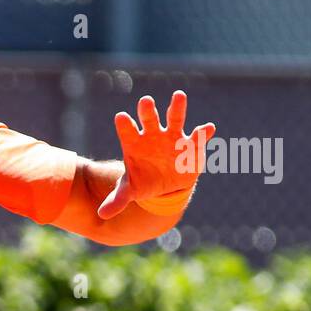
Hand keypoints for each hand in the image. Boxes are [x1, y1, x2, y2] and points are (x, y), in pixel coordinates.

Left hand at [98, 91, 215, 218]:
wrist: (166, 187)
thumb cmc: (144, 182)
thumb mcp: (130, 192)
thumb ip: (117, 200)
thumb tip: (102, 214)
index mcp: (134, 144)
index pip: (127, 132)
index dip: (125, 125)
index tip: (121, 117)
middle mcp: (152, 136)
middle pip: (149, 120)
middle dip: (147, 111)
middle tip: (145, 101)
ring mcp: (172, 138)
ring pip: (175, 119)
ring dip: (177, 108)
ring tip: (179, 96)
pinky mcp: (190, 145)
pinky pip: (197, 137)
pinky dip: (203, 133)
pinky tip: (208, 128)